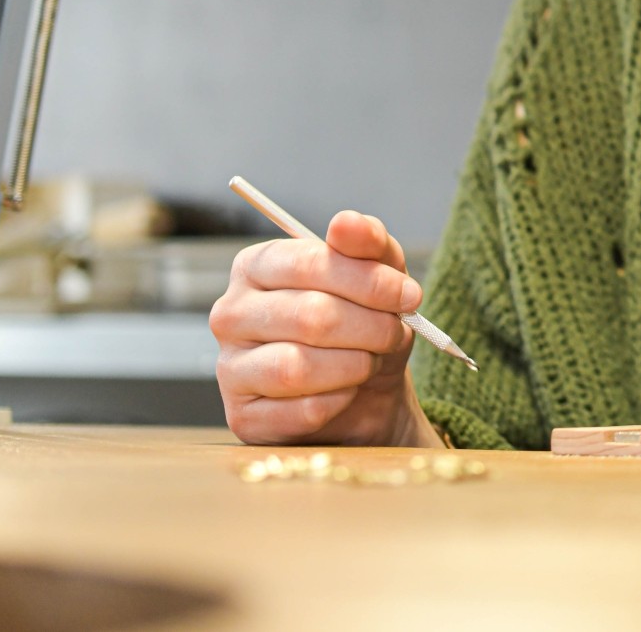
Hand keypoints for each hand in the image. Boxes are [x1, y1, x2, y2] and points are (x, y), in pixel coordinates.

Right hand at [209, 209, 441, 447]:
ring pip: (298, 367)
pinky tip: (348, 391)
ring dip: (355, 365)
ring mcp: (230, 368)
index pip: (307, 263)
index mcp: (256, 266)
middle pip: (309, 316)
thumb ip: (367, 242)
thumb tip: (345, 222)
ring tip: (371, 360)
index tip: (409, 295)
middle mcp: (231, 314)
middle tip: (396, 332)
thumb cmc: (364, 322)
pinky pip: (299, 410)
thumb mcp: (378, 275)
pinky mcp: (243, 417)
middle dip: (370, 326)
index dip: (367, 280)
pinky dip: (339, 401)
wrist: (365, 392)